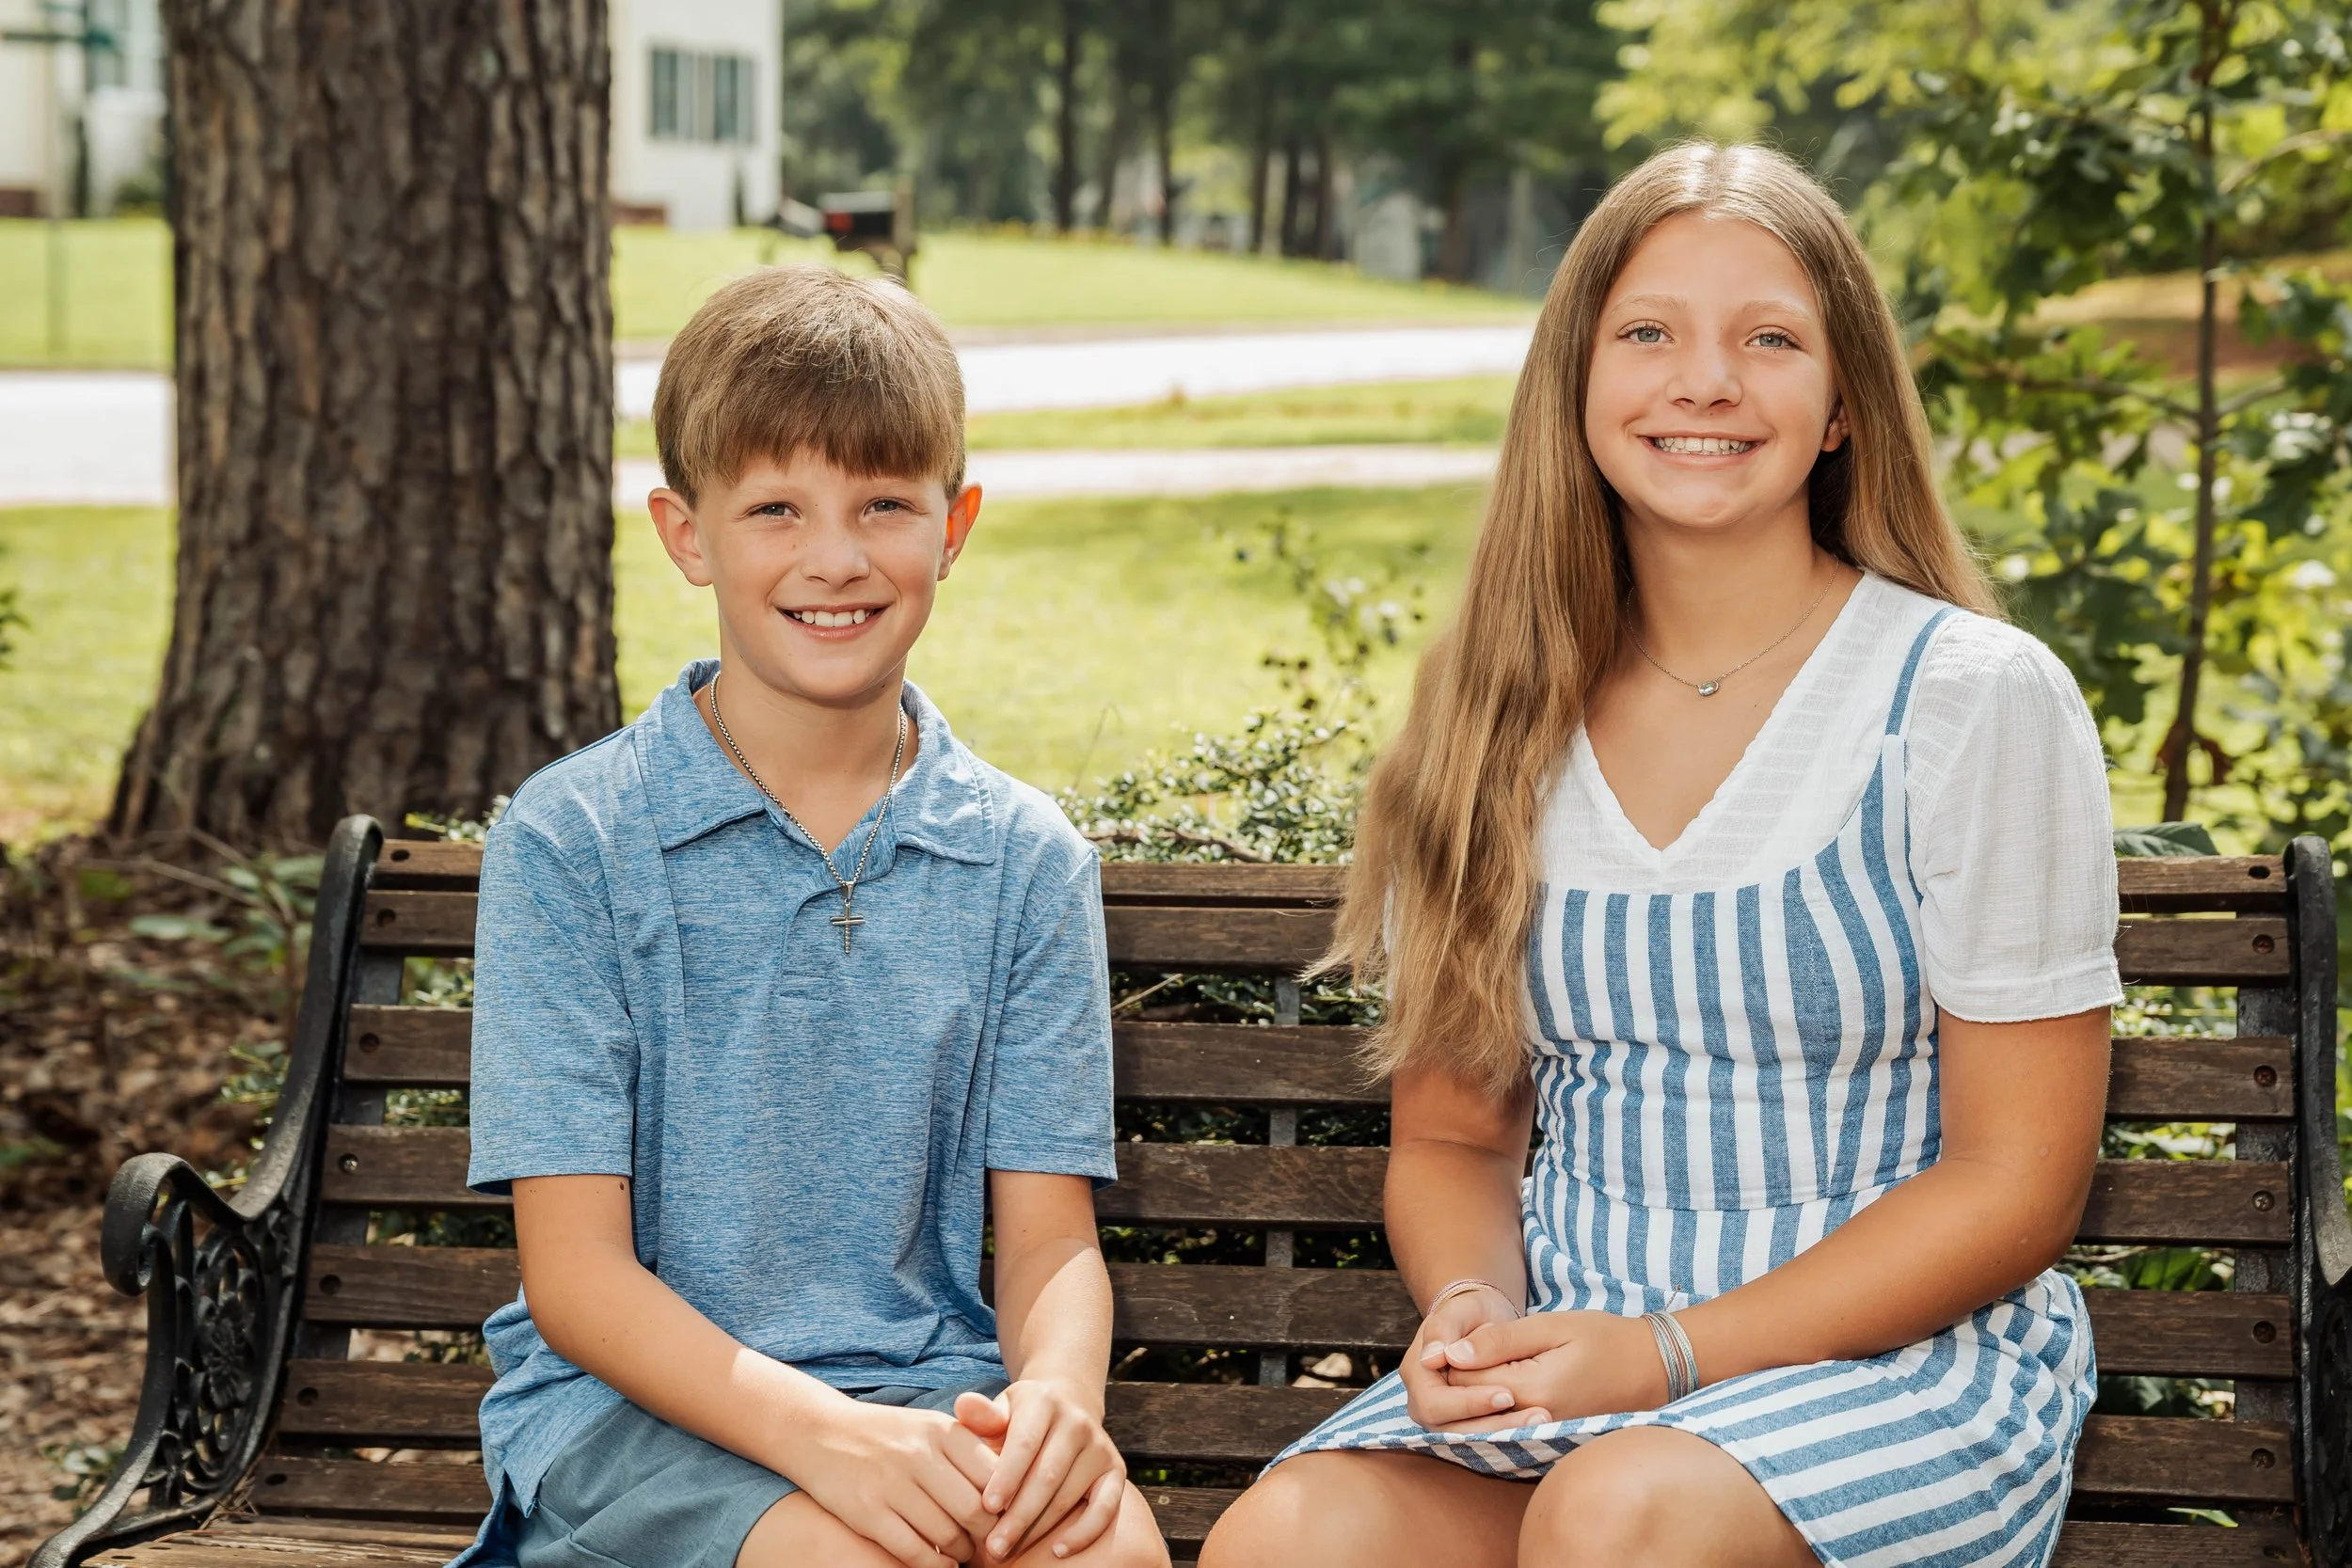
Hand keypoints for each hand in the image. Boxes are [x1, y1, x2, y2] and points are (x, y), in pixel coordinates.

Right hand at [786, 1396, 1001, 1567]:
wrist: (822, 1432)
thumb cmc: (890, 1436)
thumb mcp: (932, 1427)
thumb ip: (970, 1450)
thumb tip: (1011, 1491)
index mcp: (943, 1430)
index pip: (994, 1475)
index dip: (1007, 1504)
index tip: (1008, 1518)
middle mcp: (919, 1454)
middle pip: (973, 1509)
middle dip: (988, 1535)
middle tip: (991, 1545)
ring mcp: (891, 1483)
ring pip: (945, 1534)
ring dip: (960, 1552)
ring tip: (963, 1553)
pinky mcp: (867, 1512)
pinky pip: (913, 1551)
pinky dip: (933, 1565)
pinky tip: (940, 1564)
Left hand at [953, 1380, 1125, 1561]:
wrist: (1068, 1407)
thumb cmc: (1021, 1420)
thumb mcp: (1001, 1411)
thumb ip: (983, 1415)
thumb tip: (963, 1405)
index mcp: (1044, 1402)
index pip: (1025, 1443)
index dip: (1006, 1477)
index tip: (985, 1508)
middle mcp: (1077, 1422)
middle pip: (1047, 1475)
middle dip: (1018, 1515)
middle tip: (993, 1546)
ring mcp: (1100, 1446)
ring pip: (1069, 1495)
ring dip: (1039, 1529)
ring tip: (1010, 1550)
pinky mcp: (1116, 1469)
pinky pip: (1105, 1507)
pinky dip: (1084, 1532)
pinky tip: (1058, 1551)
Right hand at [1400, 1283, 1551, 1431]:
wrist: (1480, 1321)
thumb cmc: (1468, 1312)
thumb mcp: (1459, 1310)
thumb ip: (1443, 1330)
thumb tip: (1432, 1359)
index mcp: (1416, 1373)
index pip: (1435, 1403)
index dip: (1469, 1403)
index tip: (1508, 1394)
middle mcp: (1424, 1402)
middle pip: (1451, 1430)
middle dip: (1493, 1424)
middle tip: (1535, 1416)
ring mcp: (1444, 1417)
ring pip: (1469, 1441)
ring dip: (1504, 1434)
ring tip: (1541, 1422)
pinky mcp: (1466, 1424)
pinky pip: (1484, 1438)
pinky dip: (1508, 1434)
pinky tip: (1536, 1426)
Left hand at [1436, 1309, 1671, 1426]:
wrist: (1652, 1368)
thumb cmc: (1604, 1339)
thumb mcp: (1551, 1327)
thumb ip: (1500, 1341)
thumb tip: (1452, 1353)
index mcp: (1533, 1390)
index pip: (1464, 1382)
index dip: (1454, 1357)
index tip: (1465, 1334)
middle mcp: (1533, 1423)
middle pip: (1468, 1407)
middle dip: (1459, 1378)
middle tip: (1474, 1347)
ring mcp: (1541, 1436)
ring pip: (1482, 1421)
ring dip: (1474, 1394)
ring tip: (1489, 1363)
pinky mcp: (1546, 1439)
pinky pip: (1503, 1429)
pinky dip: (1493, 1409)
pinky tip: (1501, 1385)